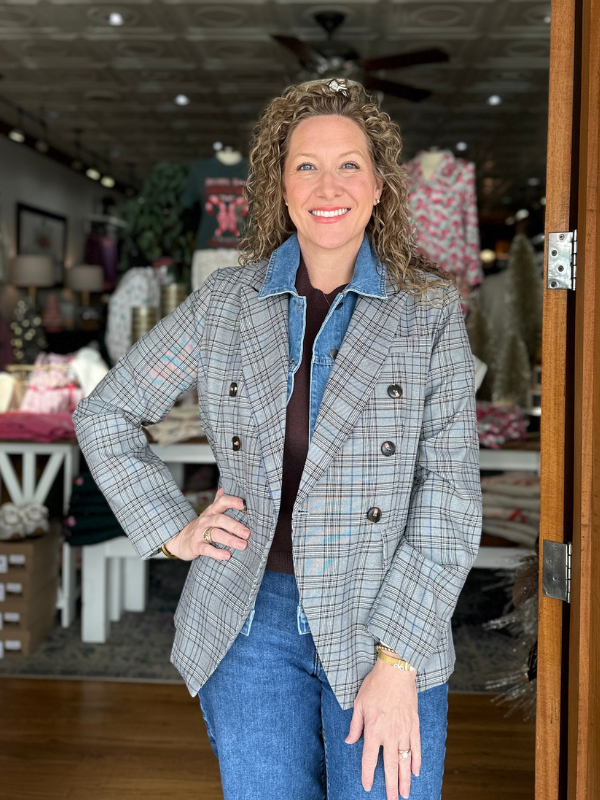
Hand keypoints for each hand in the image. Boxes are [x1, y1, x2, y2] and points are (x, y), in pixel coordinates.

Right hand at [165, 487, 249, 561]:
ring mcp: (200, 533)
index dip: (232, 501)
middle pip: (220, 520)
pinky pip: (207, 549)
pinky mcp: (196, 546)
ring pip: (215, 534)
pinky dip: (217, 553)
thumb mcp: (209, 513)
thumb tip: (225, 488)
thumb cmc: (200, 526)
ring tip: (243, 545)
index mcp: (211, 512)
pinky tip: (227, 555)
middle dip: (235, 526)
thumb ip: (218, 502)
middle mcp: (205, 520)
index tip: (244, 504)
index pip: (221, 502)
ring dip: (230, 539)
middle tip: (247, 533)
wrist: (179, 539)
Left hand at [345, 658, 420, 799]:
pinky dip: (417, 760)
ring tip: (405, 793)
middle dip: (390, 786)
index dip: (368, 774)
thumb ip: (355, 726)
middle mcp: (389, 735)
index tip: (367, 786)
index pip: (369, 759)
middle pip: (390, 766)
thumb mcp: (359, 704)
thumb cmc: (375, 685)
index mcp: (373, 730)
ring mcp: (404, 731)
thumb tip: (349, 741)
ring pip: (405, 761)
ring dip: (405, 779)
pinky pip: (417, 747)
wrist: (396, 671)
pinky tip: (415, 771)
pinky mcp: (414, 725)